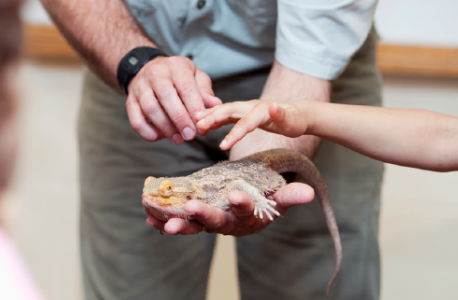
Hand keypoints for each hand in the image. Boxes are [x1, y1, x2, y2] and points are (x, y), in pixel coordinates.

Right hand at [126, 56, 221, 143]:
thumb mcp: (195, 76)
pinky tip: (159, 137)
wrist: (149, 68)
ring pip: (150, 109)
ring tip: (178, 139)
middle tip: (190, 136)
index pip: (186, 88)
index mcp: (176, 66)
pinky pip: (135, 119)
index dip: (194, 108)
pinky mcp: (130, 100)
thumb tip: (215, 105)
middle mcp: (156, 73)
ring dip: (165, 128)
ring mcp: (140, 86)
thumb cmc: (177, 76)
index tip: (202, 125)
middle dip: (180, 120)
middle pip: (166, 97)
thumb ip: (205, 91)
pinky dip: (147, 132)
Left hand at [146, 182, 313, 235]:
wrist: (250, 207)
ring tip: (158, 219)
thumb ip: (290, 195)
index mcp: (247, 217)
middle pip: (215, 221)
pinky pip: (179, 220)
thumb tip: (308, 193)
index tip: (236, 195)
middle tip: (191, 208)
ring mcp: (209, 221)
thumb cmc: (265, 200)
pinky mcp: (195, 217)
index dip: (242, 204)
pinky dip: (163, 220)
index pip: (246, 210)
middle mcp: (227, 222)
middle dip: (202, 216)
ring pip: (192, 224)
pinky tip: (149, 217)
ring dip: (175, 222)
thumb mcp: (278, 197)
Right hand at [195, 100, 310, 149]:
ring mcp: (246, 109)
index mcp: (261, 110)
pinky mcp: (244, 113)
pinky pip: (226, 115)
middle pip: (228, 111)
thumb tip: (274, 105)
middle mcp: (251, 107)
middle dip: (212, 117)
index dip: (233, 133)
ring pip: (224, 111)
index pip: (245, 122)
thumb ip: (282, 115)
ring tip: (194, 122)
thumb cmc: (295, 120)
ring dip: (209, 116)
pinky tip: (204, 124)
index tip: (222, 146)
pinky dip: (214, 118)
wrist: (299, 113)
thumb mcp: (293, 121)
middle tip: (196, 125)